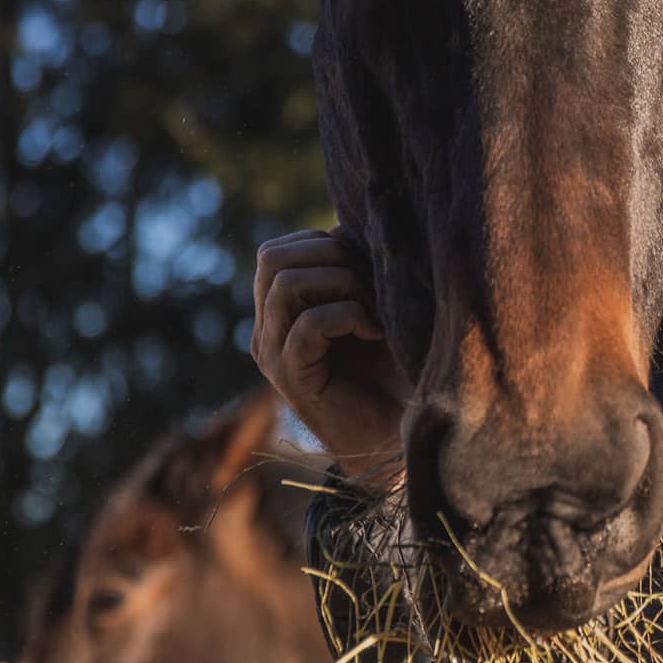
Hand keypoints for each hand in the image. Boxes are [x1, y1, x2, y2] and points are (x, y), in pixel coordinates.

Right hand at [251, 228, 409, 481]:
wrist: (397, 439)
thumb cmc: (393, 370)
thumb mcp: (373, 307)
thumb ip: (353, 270)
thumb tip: (348, 224)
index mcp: (278, 312)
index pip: (277, 250)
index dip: (323, 242)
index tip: (367, 266)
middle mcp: (266, 330)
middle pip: (271, 256)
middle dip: (330, 256)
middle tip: (370, 284)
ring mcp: (273, 354)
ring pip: (286, 284)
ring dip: (343, 284)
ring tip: (375, 309)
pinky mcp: (292, 378)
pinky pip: (309, 323)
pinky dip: (349, 314)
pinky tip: (376, 331)